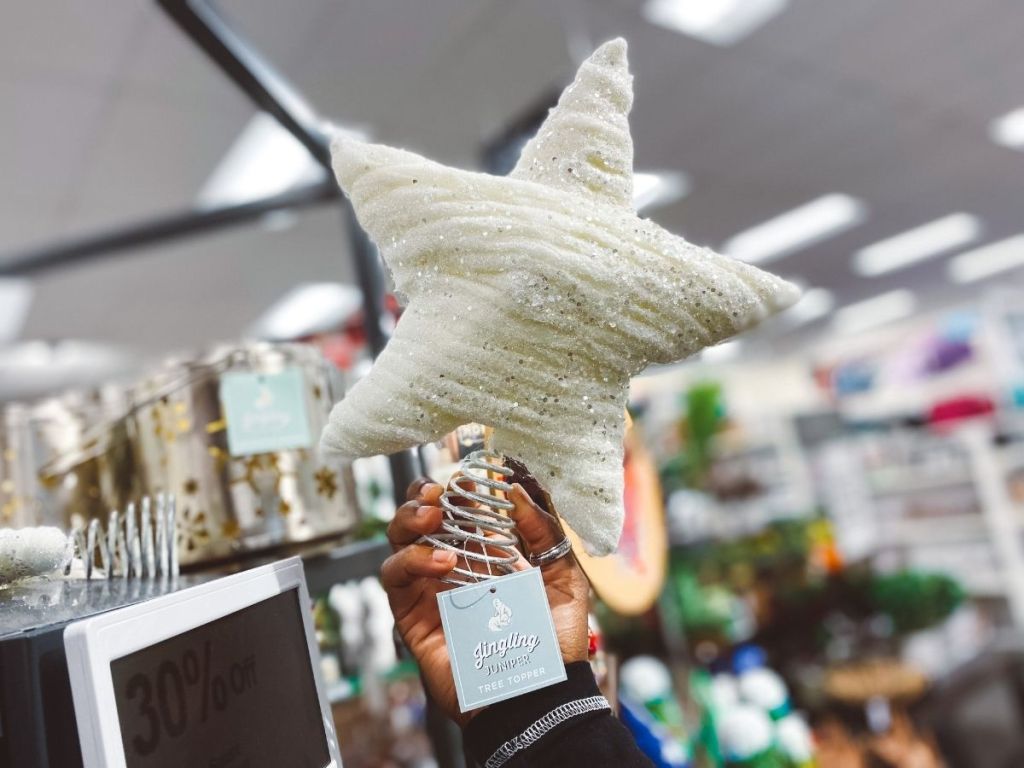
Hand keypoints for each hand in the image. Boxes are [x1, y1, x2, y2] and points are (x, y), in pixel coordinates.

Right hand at [380, 477, 590, 723]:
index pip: (461, 510)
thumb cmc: (553, 642)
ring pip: (398, 541)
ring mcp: (431, 589)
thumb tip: (518, 490)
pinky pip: (394, 577)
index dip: (457, 488)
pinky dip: (411, 560)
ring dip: (410, 520)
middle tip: (437, 492)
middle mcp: (454, 566)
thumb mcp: (563, 577)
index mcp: (488, 554)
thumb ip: (544, 532)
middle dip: (421, 496)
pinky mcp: (413, 615)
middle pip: (420, 518)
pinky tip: (443, 562)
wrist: (536, 693)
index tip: (467, 475)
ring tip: (433, 517)